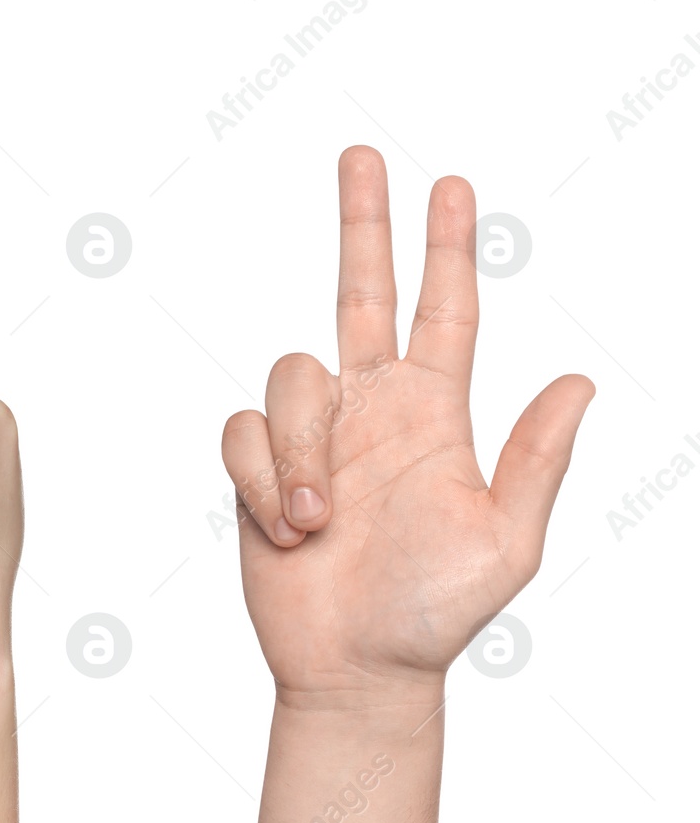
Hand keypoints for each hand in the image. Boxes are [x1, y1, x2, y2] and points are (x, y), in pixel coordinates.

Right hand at [221, 146, 592, 704]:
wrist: (354, 667)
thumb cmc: (435, 613)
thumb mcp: (507, 543)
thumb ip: (534, 461)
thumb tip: (581, 381)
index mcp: (435, 415)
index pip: (445, 312)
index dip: (449, 249)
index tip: (452, 185)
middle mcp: (372, 409)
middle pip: (361, 292)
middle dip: (364, 222)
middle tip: (362, 156)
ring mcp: (312, 436)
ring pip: (289, 376)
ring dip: (300, 449)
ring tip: (317, 518)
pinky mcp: (256, 465)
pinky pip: (241, 431)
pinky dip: (260, 475)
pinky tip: (287, 525)